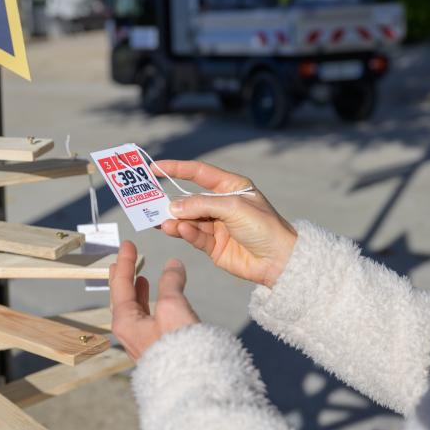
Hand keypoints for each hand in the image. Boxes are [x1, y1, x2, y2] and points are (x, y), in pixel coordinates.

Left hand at [110, 241, 200, 360]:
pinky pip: (147, 319)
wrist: (192, 383)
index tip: (126, 245)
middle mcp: (129, 331)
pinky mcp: (156, 347)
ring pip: (135, 309)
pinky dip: (150, 304)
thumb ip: (171, 282)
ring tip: (142, 278)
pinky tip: (160, 302)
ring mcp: (142, 341)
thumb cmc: (178, 348)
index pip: (120, 284)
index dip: (124, 262)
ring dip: (138, 291)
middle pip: (122, 297)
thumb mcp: (173, 307)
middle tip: (123, 261)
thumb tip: (173, 265)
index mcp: (125, 321)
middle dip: (124, 277)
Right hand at [153, 160, 296, 287]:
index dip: (176, 168)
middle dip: (170, 201)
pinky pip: (194, 236)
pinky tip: (178, 230)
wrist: (279, 260)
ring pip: (188, 219)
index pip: (198, 172)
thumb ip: (201, 205)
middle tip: (149, 201)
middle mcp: (222, 204)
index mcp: (231, 187)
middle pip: (189, 199)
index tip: (154, 168)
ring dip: (175, 220)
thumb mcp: (233, 208)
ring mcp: (217, 225)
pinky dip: (185, 233)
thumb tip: (173, 207)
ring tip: (162, 221)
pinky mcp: (214, 245)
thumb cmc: (264, 227)